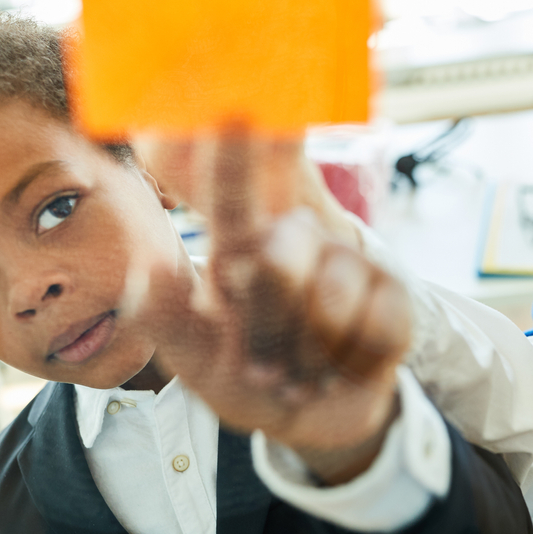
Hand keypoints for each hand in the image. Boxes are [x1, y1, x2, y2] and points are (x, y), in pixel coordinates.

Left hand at [137, 130, 411, 484]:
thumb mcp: (201, 367)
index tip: (234, 111)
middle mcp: (297, 244)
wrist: (320, 422)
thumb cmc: (253, 385)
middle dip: (273, 330)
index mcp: (241, 252)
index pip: (232, 197)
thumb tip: (140, 276)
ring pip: (332, 296)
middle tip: (268, 373)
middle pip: (285, 253)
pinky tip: (345, 367)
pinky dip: (355, 361)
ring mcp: (348, 264)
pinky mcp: (392, 294)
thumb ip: (172, 325)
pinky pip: (378, 322)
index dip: (232, 156)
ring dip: (313, 354)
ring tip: (307, 371)